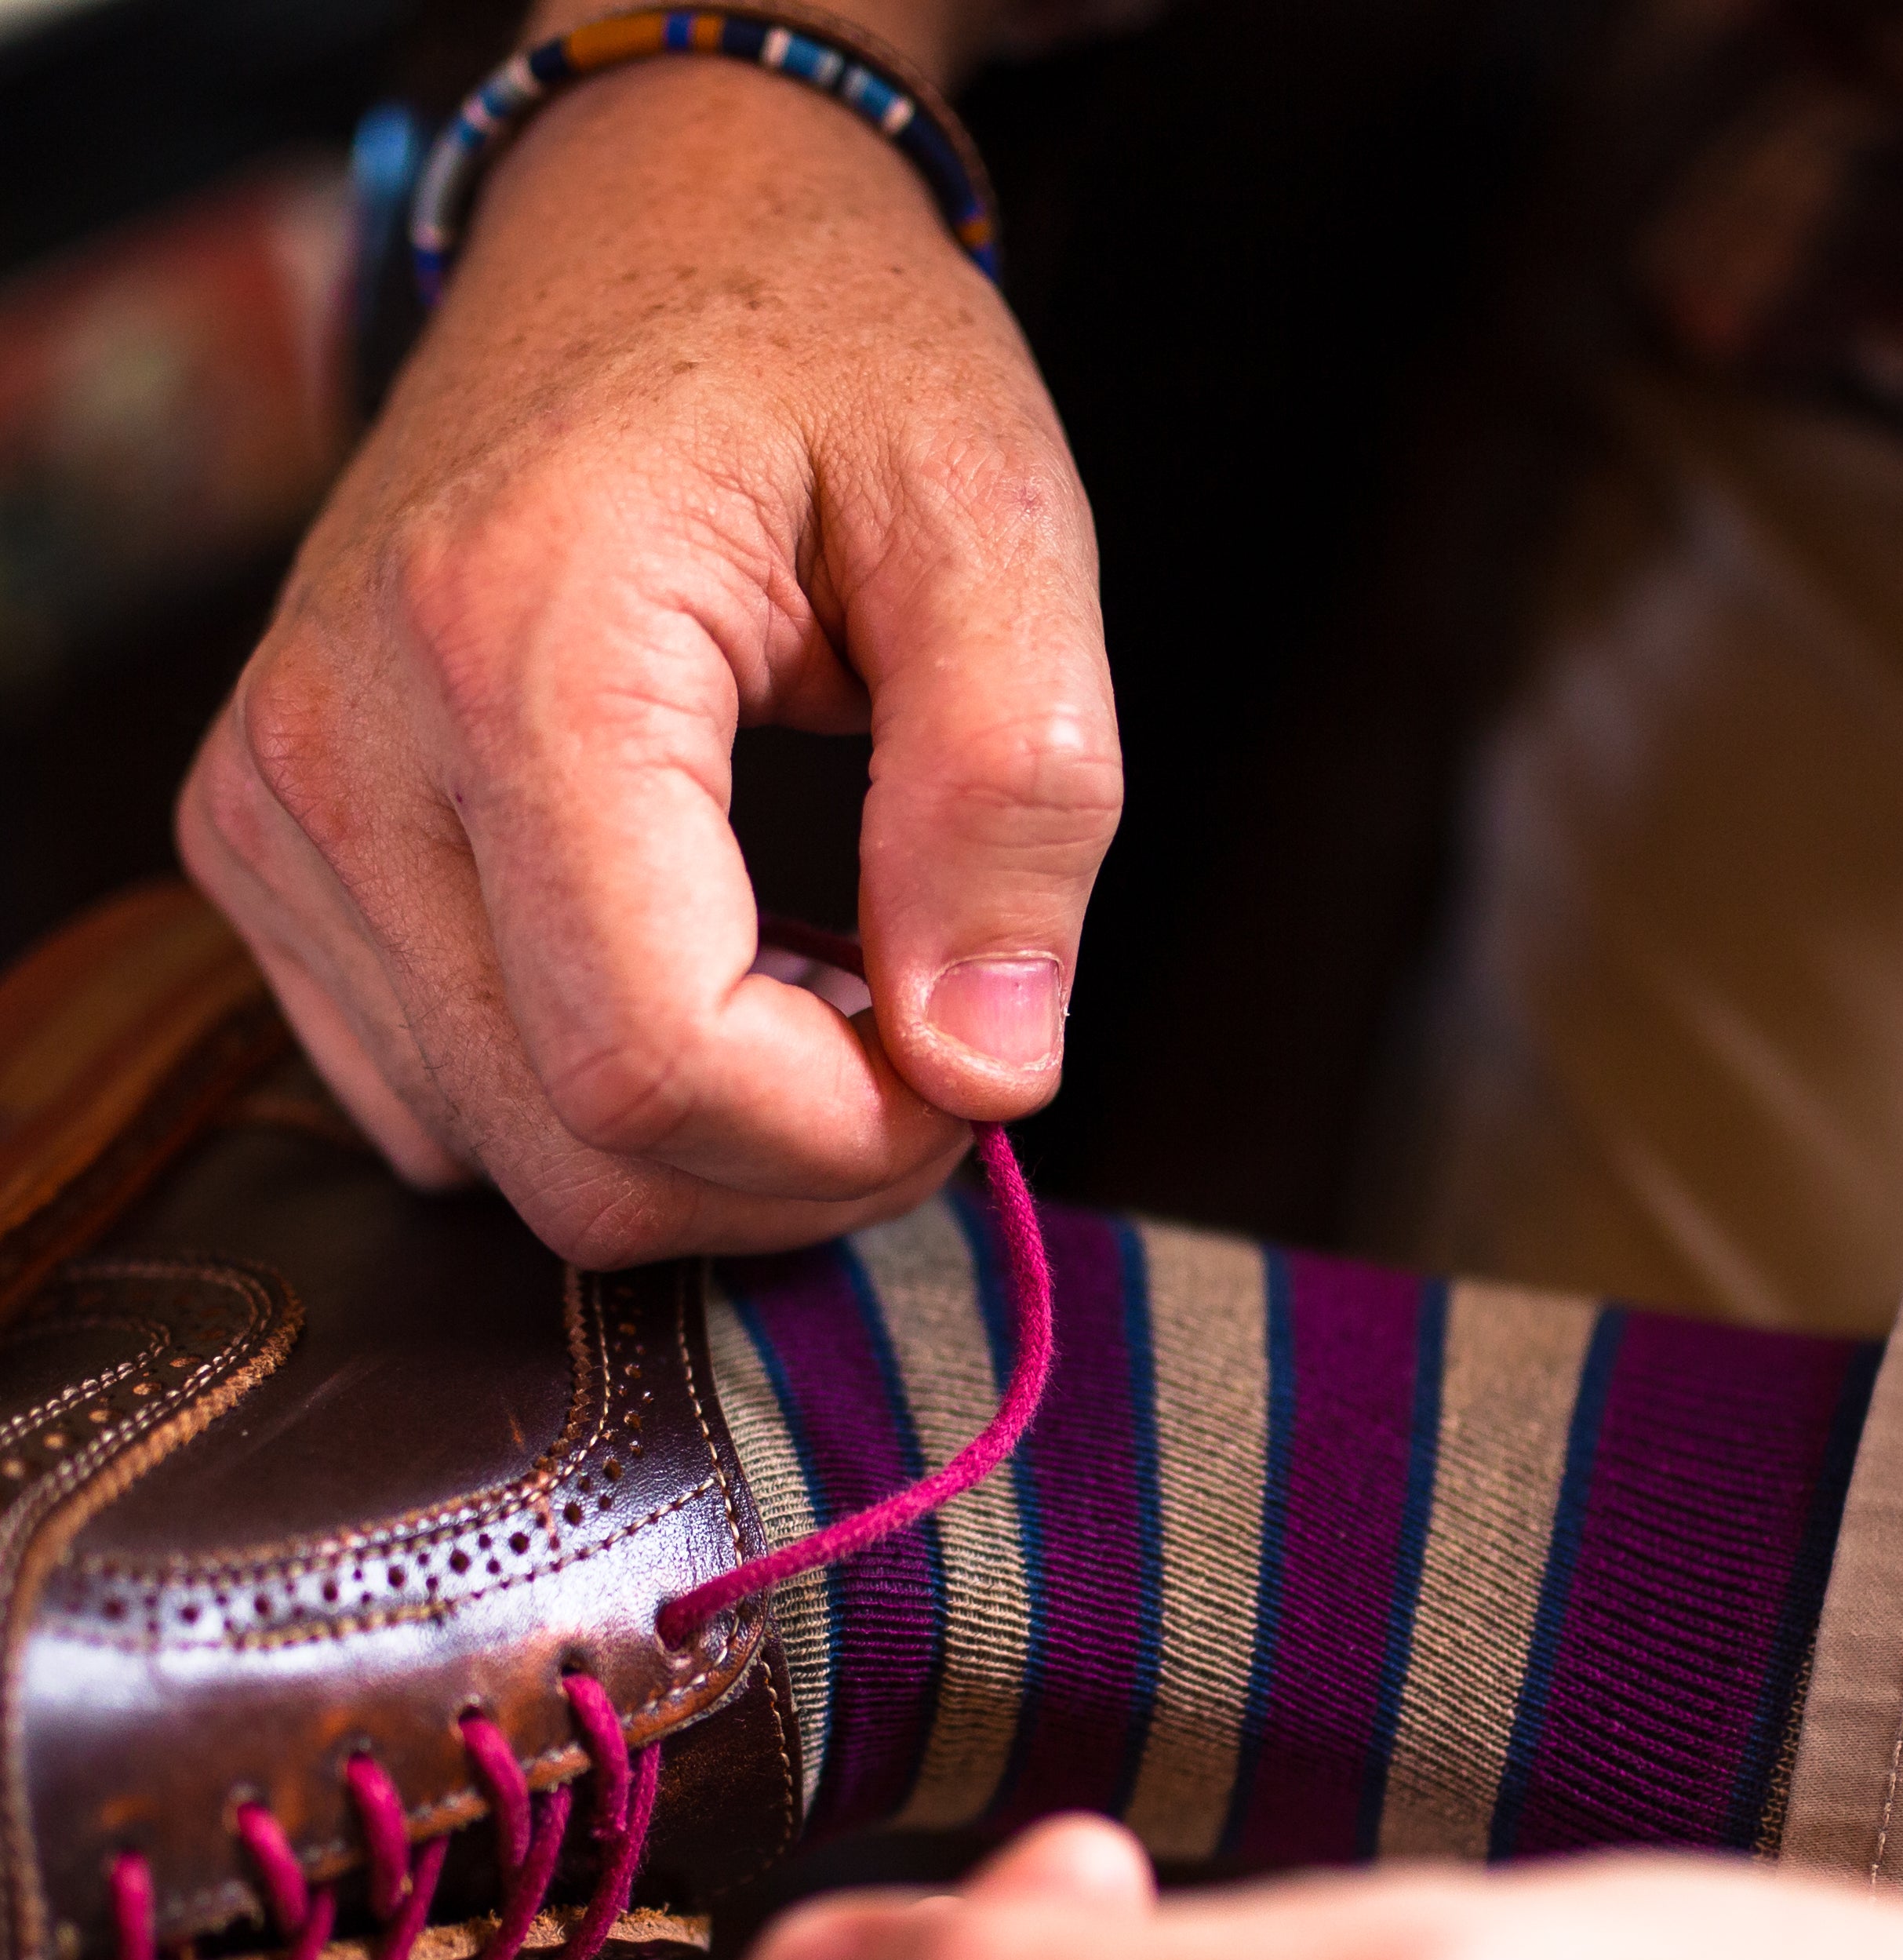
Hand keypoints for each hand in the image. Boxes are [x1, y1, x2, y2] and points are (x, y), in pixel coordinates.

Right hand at [178, 25, 1118, 1264]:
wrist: (643, 234)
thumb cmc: (827, 358)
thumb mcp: (993, 526)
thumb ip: (1019, 796)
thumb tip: (987, 1069)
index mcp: (513, 646)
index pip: (653, 1062)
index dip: (845, 1139)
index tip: (967, 1067)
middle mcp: (341, 746)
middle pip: (575, 1152)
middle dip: (789, 1162)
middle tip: (916, 1033)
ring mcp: (274, 811)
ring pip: (506, 1156)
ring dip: (702, 1132)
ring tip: (808, 968)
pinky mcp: (263, 852)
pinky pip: (438, 1106)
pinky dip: (589, 1098)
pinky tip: (688, 964)